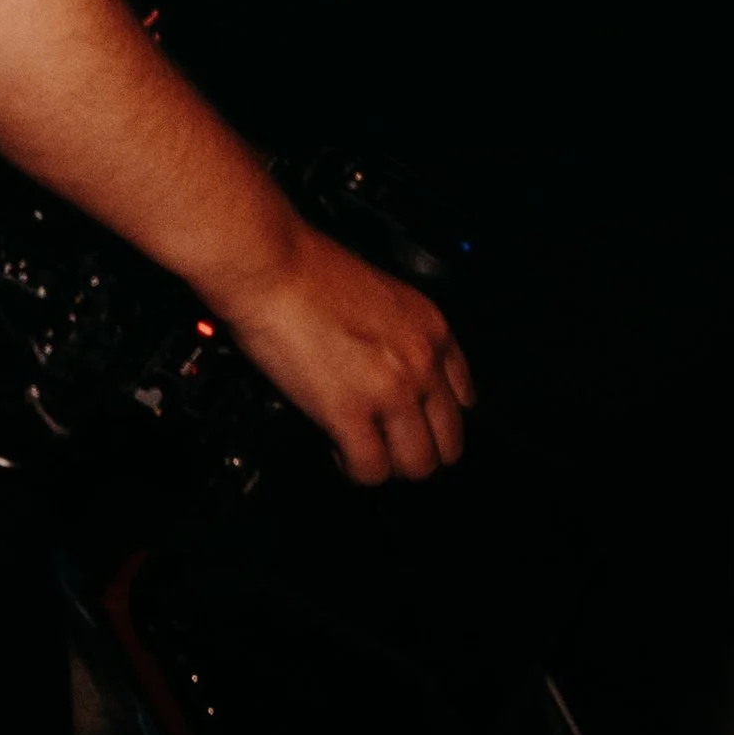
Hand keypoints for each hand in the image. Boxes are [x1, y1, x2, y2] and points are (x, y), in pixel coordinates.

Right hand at [222, 226, 473, 486]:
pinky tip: (336, 447)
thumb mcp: (380, 295)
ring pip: (416, 465)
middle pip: (447, 443)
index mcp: (431, 327)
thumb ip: (398, 337)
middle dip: (417, 450)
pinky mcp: (350, 413)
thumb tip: (387, 373)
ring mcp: (390, 390)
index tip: (418, 424)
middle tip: (387, 445)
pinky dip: (352, 468)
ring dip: (388, 464)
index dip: (436, 419)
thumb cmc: (306, 269)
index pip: (463, 397)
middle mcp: (421, 361)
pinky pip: (370, 469)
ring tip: (361, 448)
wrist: (269, 264)